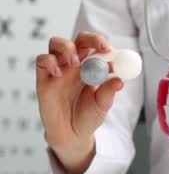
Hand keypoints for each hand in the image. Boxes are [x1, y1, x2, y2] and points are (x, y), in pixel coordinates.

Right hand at [36, 32, 122, 173]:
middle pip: (80, 40)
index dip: (105, 45)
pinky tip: (58, 74)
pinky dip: (50, 61)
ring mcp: (59, 69)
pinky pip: (43, 60)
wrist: (71, 134)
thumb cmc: (89, 116)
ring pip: (58, 43)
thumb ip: (108, 92)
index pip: (98, 47)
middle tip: (101, 48)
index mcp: (93, 67)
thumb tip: (120, 81)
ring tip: (75, 63)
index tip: (111, 50)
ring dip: (68, 48)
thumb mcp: (102, 105)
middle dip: (91, 39)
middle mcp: (76, 65)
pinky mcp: (44, 78)